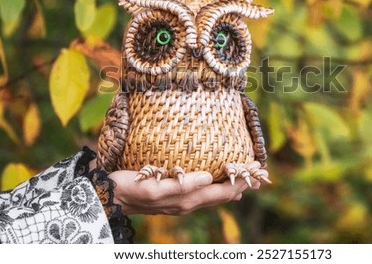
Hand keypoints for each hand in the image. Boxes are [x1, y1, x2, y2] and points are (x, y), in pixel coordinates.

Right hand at [107, 164, 261, 215]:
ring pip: (215, 194)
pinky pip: (204, 191)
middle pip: (223, 195)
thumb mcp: (156, 188)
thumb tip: (210, 177)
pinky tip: (217, 178)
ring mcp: (183, 201)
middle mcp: (189, 203)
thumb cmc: (132, 189)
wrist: (112, 197)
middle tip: (259, 169)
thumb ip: (183, 185)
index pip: (223, 193)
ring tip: (245, 173)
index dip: (242, 183)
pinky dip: (217, 184)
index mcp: (188, 200)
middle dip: (241, 183)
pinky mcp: (176, 195)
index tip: (258, 171)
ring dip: (231, 184)